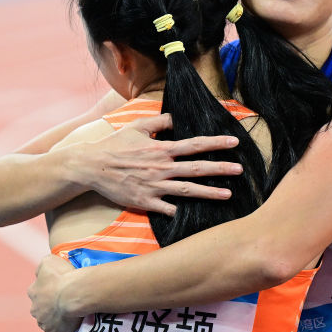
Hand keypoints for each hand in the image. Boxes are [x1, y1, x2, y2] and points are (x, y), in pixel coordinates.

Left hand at [28, 255, 81, 331]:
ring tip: (71, 313)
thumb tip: (41, 273)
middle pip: (42, 308)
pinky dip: (63, 328)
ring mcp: (43, 323)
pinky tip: (72, 323)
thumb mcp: (48, 261)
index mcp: (33, 292)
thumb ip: (42, 268)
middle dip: (50, 306)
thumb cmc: (63, 276)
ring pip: (48, 321)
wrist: (75, 294)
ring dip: (56, 318)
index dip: (48, 291)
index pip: (38, 292)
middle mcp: (35, 309)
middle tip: (66, 301)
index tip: (59, 289)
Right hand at [81, 113, 242, 214]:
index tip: (234, 143)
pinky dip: (180, 211)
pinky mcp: (145, 201)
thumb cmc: (114, 145)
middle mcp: (162, 168)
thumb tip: (177, 117)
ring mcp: (155, 186)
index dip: (216, 143)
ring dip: (210, 192)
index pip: (195, 144)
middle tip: (240, 170)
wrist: (91, 166)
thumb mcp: (136, 126)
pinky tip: (193, 214)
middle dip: (221, 169)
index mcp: (161, 148)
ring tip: (228, 195)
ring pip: (188, 190)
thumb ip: (160, 120)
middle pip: (197, 168)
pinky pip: (167, 208)